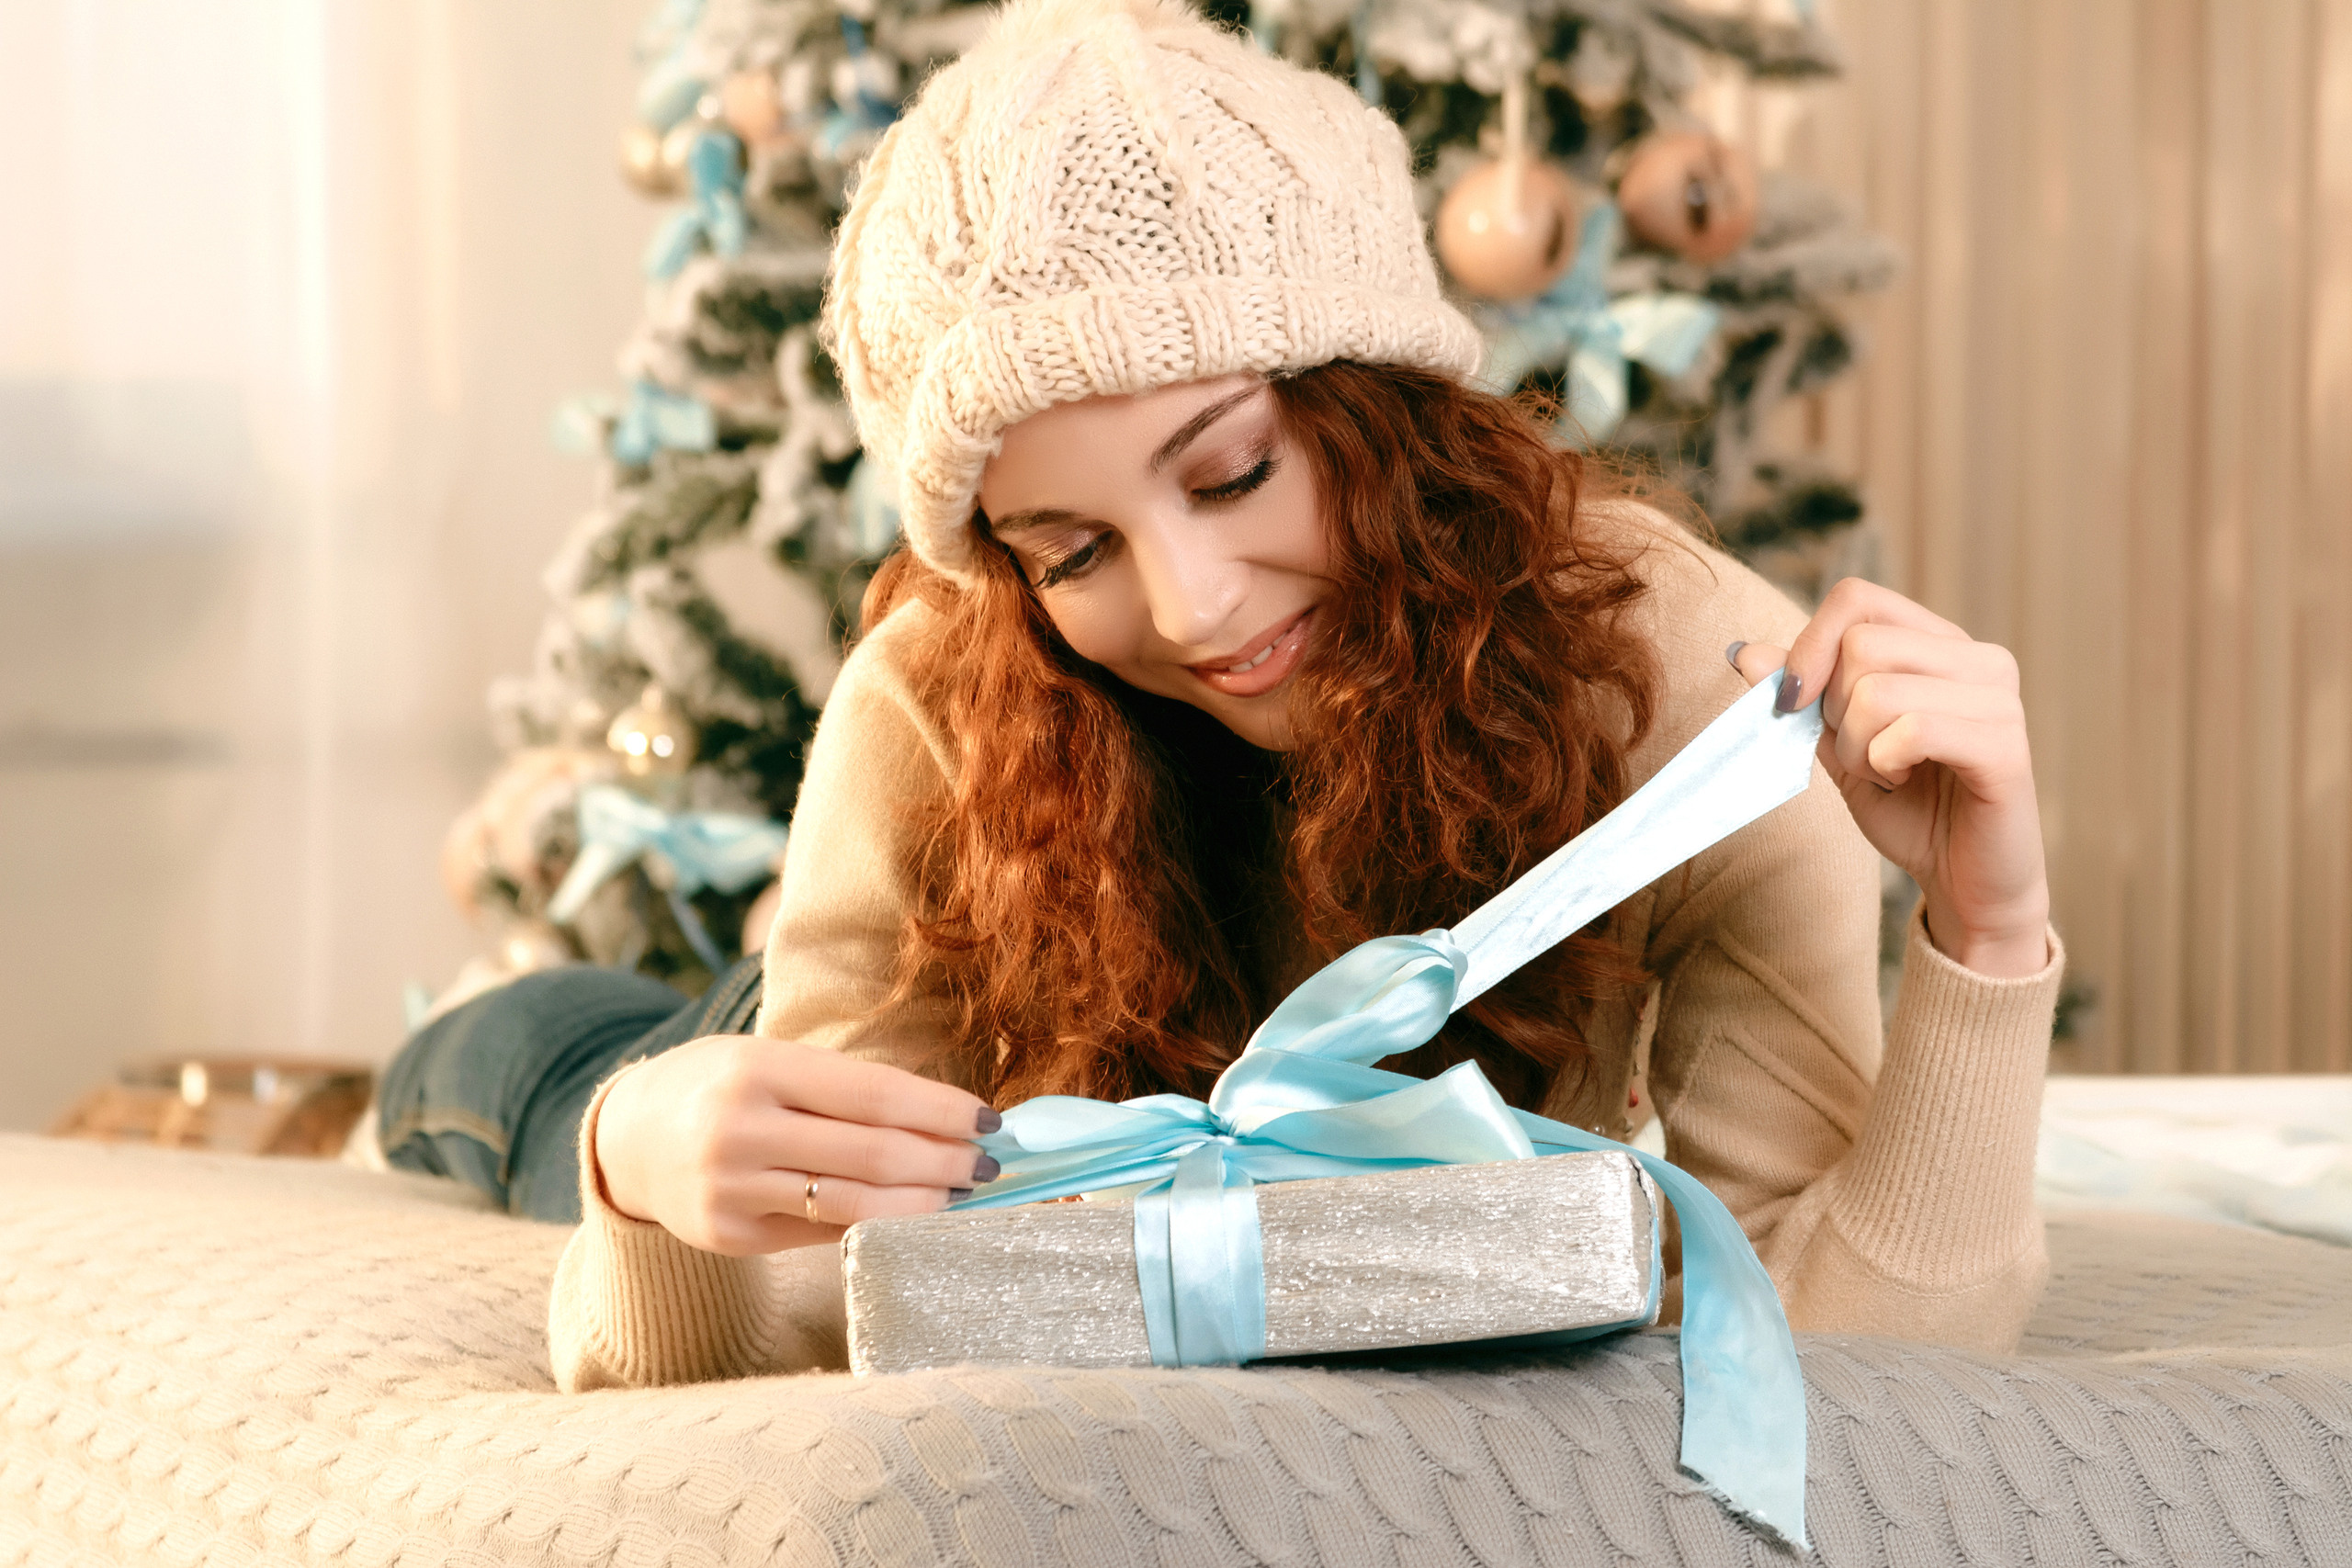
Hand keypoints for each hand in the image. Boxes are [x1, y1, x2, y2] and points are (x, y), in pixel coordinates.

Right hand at [592, 1034, 1000, 1254]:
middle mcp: (739, 1129)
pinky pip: (820, 1234)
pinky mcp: (728, 1236)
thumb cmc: (724, 1086)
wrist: (630, 1137)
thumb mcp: (772, 1060)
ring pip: (852, 1206)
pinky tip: (909, 1217)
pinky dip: (875, 1226)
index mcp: (758, 1068)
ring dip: (921, 1205)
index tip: (992, 1120)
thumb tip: (948, 1119)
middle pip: (872, 1155)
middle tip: (990, 1166)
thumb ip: (847, 1089)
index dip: (942, 1110)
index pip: (874, 1094)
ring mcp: (729, 1189)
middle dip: (944, 1163)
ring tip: (961, 1195)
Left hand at [1730, 578, 2051, 978]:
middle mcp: (1979, 659)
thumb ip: (1802, 698)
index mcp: (1940, 646)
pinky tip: (1905, 780)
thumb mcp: (1839, 747)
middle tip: (1863, 755)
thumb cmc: (1908, 810)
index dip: (1809, 646)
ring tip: (1887, 773)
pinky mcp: (2007, 746)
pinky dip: (1885, 762)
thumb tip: (1746, 652)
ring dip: (1858, 747)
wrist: (1964, 883)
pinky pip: (1914, 729)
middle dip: (1833, 712)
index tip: (1792, 704)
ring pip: (1878, 690)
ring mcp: (2000, 699)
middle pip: (1859, 645)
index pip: (1856, 599)